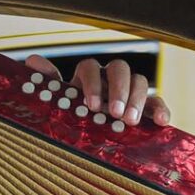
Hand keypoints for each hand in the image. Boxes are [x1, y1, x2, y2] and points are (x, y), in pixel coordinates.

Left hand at [25, 54, 170, 126]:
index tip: (92, 105)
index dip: (92, 83)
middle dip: (119, 89)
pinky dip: (161, 109)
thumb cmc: (75, 114)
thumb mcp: (61, 101)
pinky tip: (161, 121)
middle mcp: (111, 78)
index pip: (91, 66)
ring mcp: (131, 90)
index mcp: (88, 75)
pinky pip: (157, 101)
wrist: (90, 134)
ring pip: (141, 81)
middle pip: (120, 69)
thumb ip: (50, 83)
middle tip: (115, 112)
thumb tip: (32, 60)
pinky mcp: (147, 105)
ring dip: (137, 100)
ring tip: (131, 122)